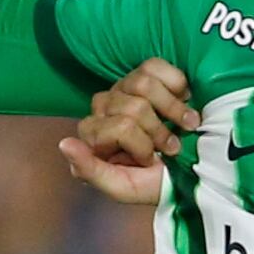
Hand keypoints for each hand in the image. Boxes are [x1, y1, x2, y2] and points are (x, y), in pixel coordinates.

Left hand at [60, 58, 198, 207]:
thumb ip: (90, 171)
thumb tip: (65, 144)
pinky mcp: (144, 73)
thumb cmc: (152, 183)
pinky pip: (156, 66)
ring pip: (144, 83)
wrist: (188, 171)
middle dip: (159, 132)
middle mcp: (103, 108)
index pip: (121, 127)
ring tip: (186, 126)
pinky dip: (176, 84)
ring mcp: (122, 88)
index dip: (142, 146)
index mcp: (93, 135)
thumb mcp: (121, 188)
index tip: (151, 162)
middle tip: (171, 149)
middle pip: (134, 107)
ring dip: (173, 109)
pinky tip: (183, 100)